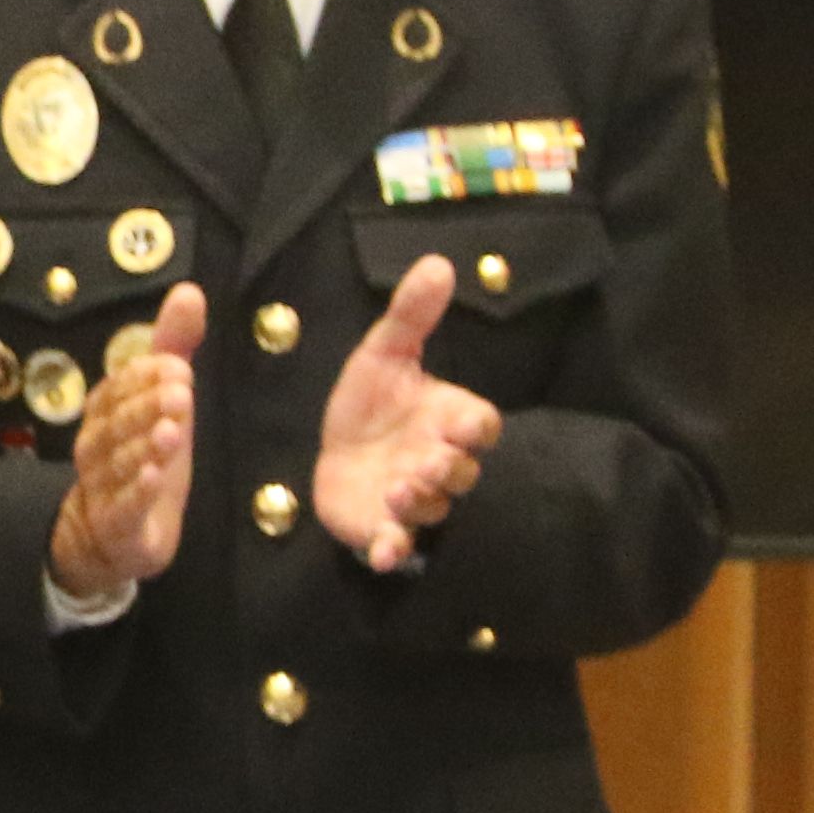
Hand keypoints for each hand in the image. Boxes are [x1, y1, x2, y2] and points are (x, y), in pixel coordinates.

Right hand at [47, 284, 203, 606]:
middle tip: (181, 392)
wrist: (110, 536)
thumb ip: (172, 347)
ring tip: (172, 432)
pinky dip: (139, 491)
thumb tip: (189, 290)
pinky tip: (157, 476)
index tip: (177, 366)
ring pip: (119, 463)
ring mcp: (102, 487)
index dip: (144, 377)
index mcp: (104, 412)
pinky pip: (123, 506)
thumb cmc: (141, 456)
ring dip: (144, 446)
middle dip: (147, 406)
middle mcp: (96, 445)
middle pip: (116, 422)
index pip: (117, 387)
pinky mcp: (117, 524)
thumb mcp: (161, 400)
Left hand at [311, 251, 500, 572]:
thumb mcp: (384, 352)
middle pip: (463, 471)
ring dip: (419, 501)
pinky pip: (399, 544)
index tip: (461, 423)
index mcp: (447, 419)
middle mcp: (439, 462)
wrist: (331, 449)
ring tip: (397, 488)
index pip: (482, 426)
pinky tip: (383, 551)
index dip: (476, 427)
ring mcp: (414, 499)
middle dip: (448, 468)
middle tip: (426, 462)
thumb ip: (411, 314)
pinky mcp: (385, 528)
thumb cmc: (368, 402)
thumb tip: (437, 262)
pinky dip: (393, 550)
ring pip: (433, 507)